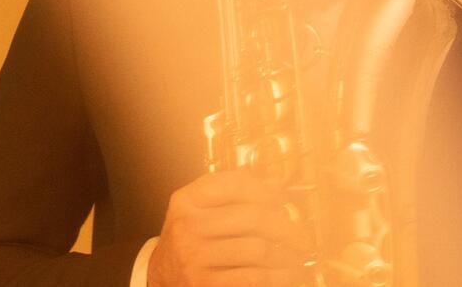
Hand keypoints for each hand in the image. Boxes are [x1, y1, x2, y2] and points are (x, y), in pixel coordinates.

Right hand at [147, 169, 311, 286]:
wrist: (161, 276)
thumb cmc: (187, 241)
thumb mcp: (198, 211)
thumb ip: (231, 195)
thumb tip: (276, 185)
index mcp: (186, 201)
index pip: (234, 183)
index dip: (266, 189)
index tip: (283, 198)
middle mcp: (188, 227)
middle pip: (253, 216)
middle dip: (286, 225)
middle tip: (301, 234)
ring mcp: (196, 257)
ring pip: (258, 249)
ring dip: (286, 255)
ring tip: (297, 257)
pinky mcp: (205, 284)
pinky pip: (254, 278)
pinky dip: (278, 277)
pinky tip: (287, 275)